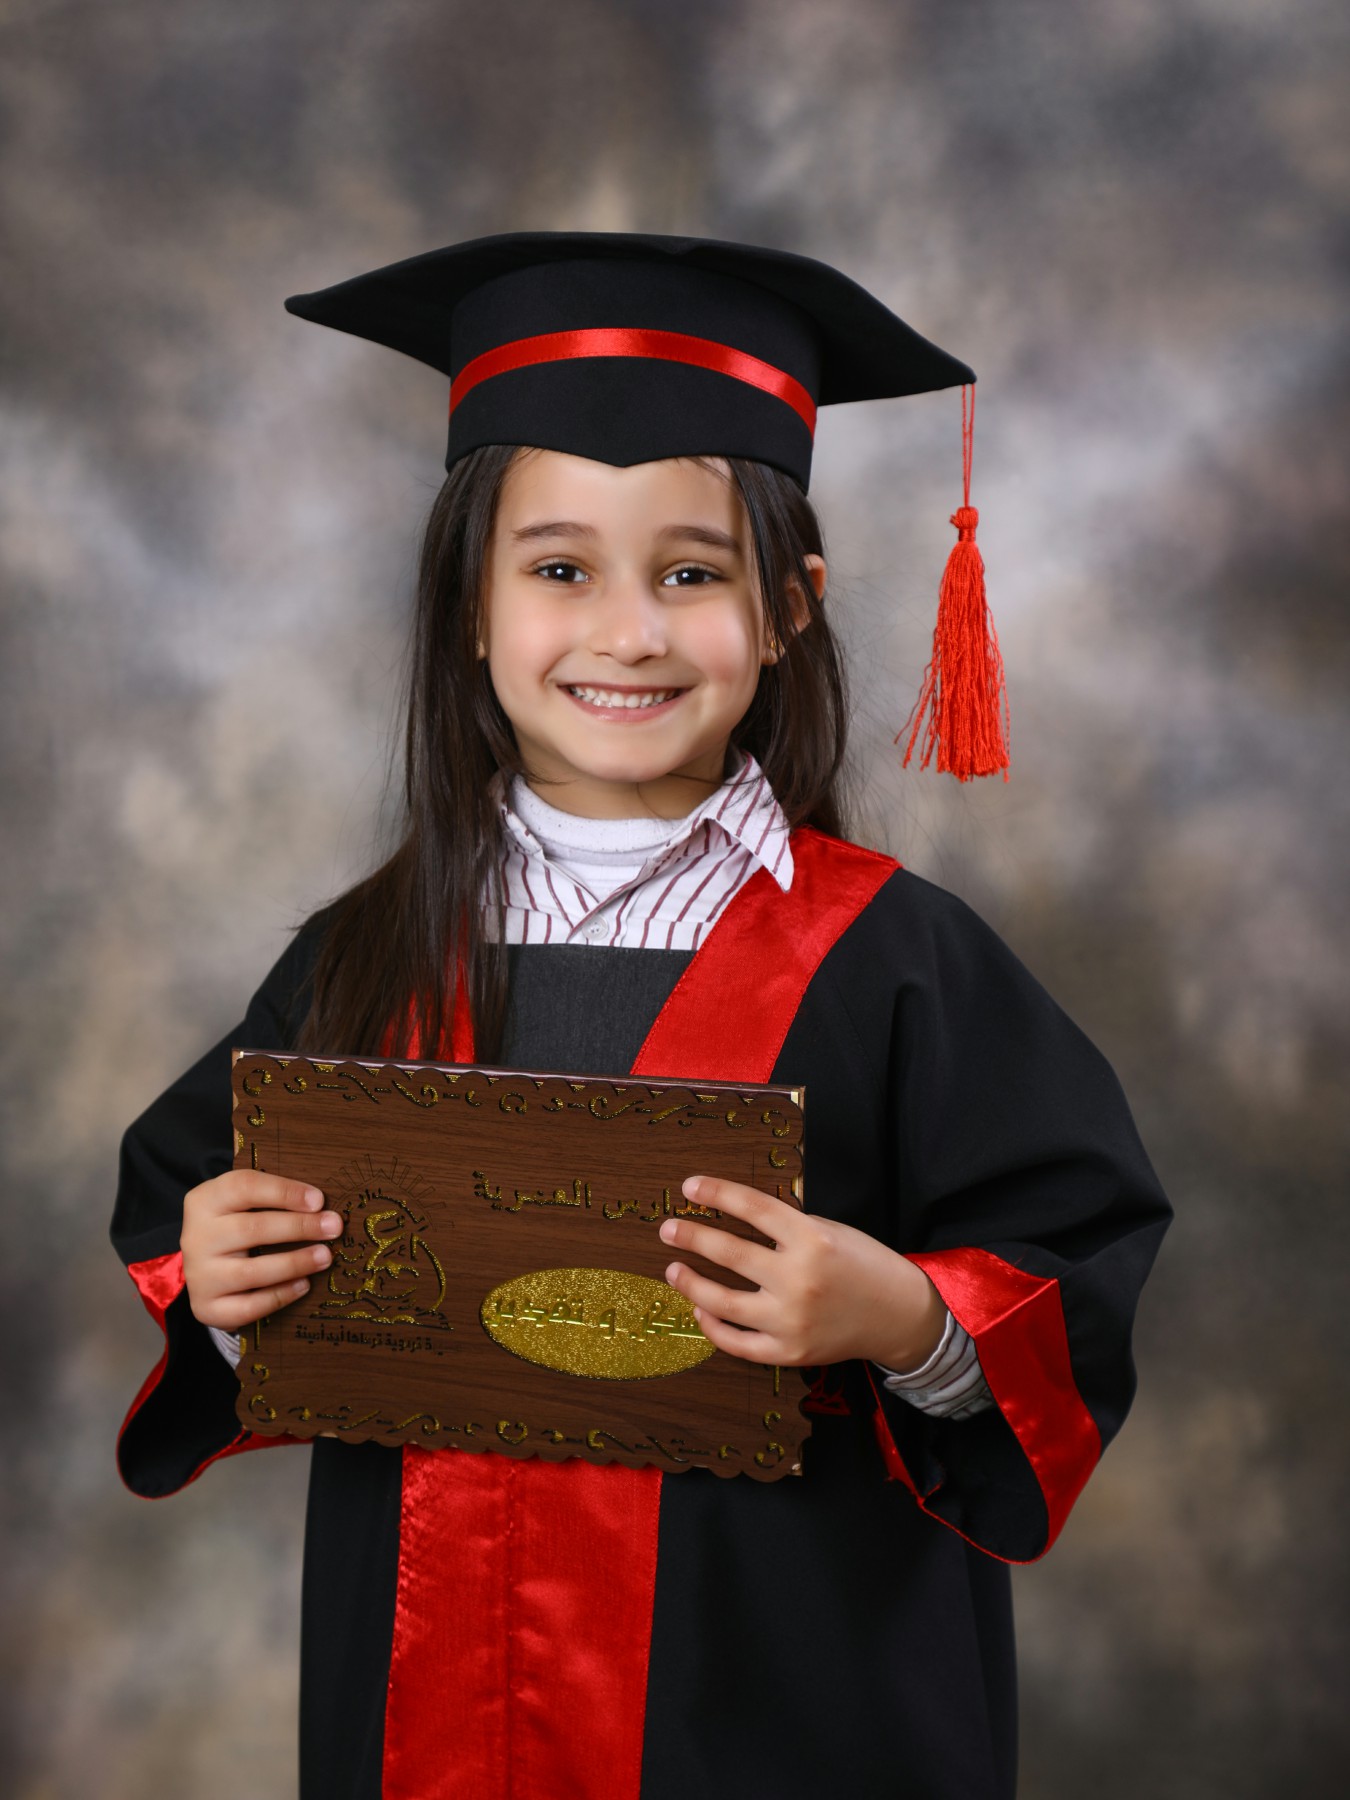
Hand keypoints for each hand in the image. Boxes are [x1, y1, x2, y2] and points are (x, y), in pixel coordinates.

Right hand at [181, 1170, 342, 1330]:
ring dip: (295, 1263)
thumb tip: (323, 1206)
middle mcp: (196, 1237)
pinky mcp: (206, 1308)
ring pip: (251, 1271)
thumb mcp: (244, 1204)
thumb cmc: (238, 1226)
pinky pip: (248, 1306)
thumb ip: (274, 1199)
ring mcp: (199, 1276)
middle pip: (251, 1229)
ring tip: (325, 1257)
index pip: (243, 1187)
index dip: (284, 1192)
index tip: (319, 1199)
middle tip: (334, 1227)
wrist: (208, 1270)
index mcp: (205, 1201)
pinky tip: (304, 1285)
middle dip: (299, 1227)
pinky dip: (280, 1296)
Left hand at [659, 1176, 946, 1370]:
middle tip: (668, 1229)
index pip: (753, 1208)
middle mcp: (799, 1279)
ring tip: (672, 1270)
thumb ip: (787, 1227)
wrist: (899, 1316)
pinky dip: (713, 1327)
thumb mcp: (831, 1230)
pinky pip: (737, 1343)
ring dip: (691, 1284)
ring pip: (723, 1302)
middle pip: (730, 1254)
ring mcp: (792, 1320)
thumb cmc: (864, 1264)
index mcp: (812, 1239)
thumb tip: (735, 1216)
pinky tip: (700, 1311)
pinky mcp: (790, 1352)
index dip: (718, 1193)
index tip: (689, 1186)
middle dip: (692, 1238)